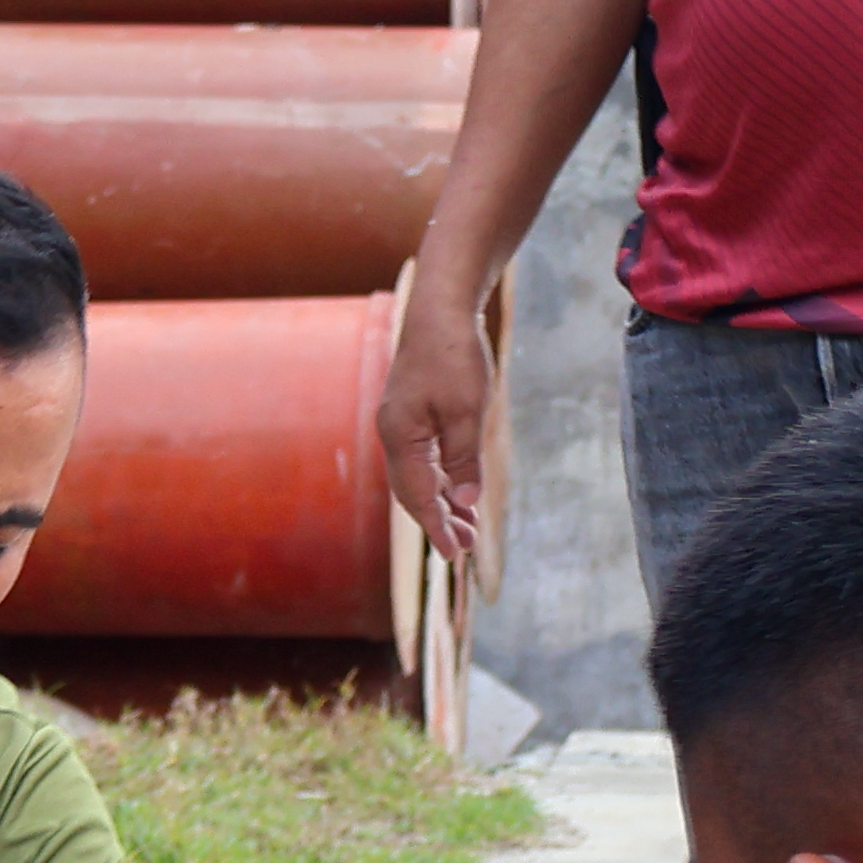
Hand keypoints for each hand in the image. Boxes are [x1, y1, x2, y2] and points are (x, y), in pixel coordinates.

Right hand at [378, 280, 496, 565]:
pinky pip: (423, 459)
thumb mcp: (468, 411)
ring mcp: (401, 425)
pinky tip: (459, 491)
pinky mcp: (412, 414)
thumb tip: (466, 501)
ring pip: (419, 477)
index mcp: (401, 437)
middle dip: (438, 521)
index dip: (437, 528)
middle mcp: (394, 435)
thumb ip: (465, 459)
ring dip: (442, 502)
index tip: (454, 555)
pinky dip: (441, 479)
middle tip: (464, 548)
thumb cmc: (454, 354)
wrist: (441, 307)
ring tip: (467, 527)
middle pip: (413, 493)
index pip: (418, 496)